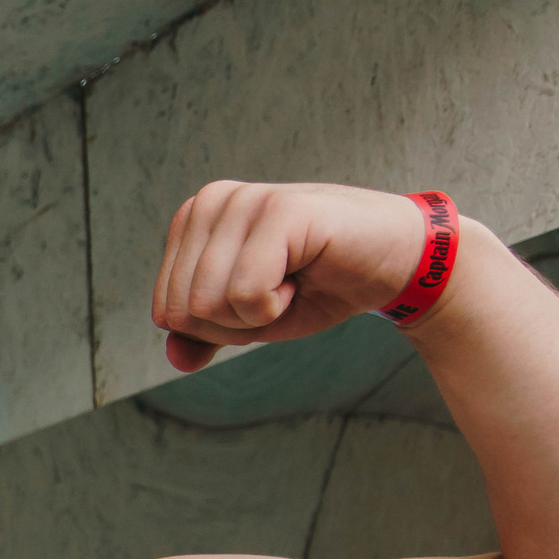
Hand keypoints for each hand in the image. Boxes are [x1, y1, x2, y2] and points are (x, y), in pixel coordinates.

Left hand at [153, 182, 452, 372]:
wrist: (394, 264)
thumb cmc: (316, 286)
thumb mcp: (246, 321)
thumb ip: (202, 337)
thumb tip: (176, 359)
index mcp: (191, 221)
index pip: (165, 311)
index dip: (217, 326)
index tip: (260, 294)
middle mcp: (210, 201)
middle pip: (182, 311)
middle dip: (234, 323)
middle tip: (281, 288)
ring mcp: (244, 200)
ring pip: (208, 305)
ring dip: (258, 314)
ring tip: (293, 278)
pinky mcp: (279, 211)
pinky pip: (244, 295)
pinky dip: (277, 305)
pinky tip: (305, 274)